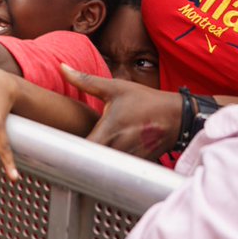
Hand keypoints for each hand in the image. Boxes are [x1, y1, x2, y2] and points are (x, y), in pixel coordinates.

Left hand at [61, 64, 179, 159]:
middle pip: (92, 162)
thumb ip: (85, 80)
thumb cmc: (145, 100)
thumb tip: (62, 67)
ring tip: (85, 158)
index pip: (83, 149)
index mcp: (109, 129)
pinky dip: (112, 168)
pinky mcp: (137, 165)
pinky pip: (120, 171)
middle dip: (81, 158)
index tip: (60, 147)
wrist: (177, 116)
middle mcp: (119, 147)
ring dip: (96, 164)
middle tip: (69, 152)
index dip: (69, 150)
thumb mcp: (115, 87)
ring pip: (106, 169)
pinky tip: (105, 161)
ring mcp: (129, 159)